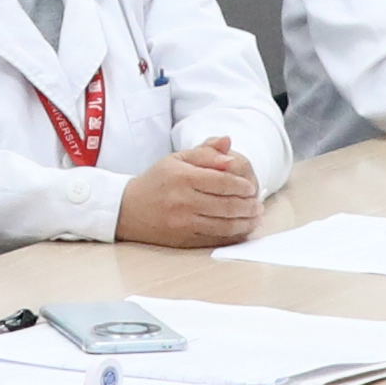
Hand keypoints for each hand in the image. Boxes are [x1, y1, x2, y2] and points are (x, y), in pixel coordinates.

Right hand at [108, 140, 263, 250]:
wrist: (127, 209)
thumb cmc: (157, 181)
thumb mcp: (177, 159)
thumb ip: (205, 152)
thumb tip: (229, 144)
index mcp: (183, 177)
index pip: (222, 182)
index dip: (242, 186)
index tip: (252, 188)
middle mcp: (183, 201)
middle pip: (227, 205)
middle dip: (248, 206)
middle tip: (258, 204)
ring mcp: (183, 223)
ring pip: (224, 225)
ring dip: (245, 223)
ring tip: (255, 217)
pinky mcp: (182, 240)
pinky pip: (214, 240)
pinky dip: (232, 236)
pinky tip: (242, 230)